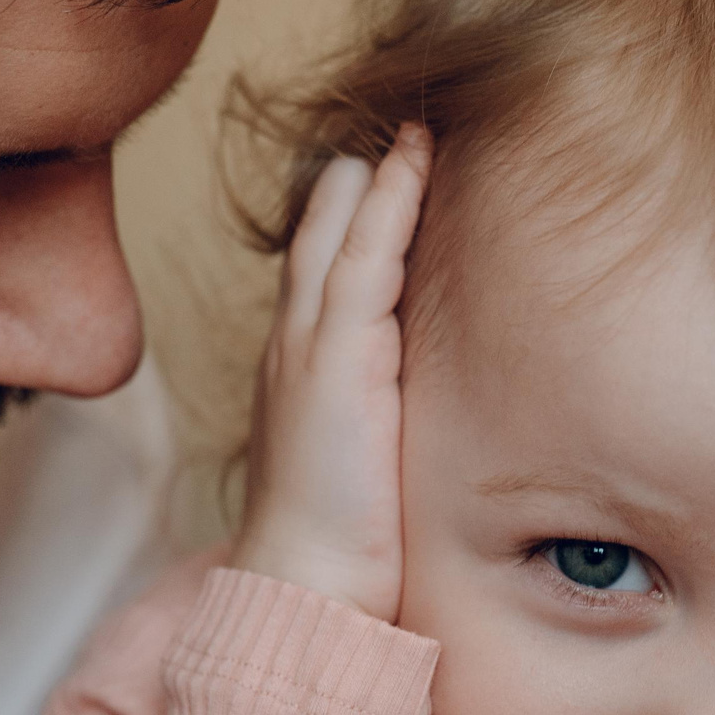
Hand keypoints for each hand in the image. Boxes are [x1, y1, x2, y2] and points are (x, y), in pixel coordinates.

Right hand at [230, 127, 432, 621]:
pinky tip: (410, 167)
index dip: (349, 227)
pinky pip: (363, 260)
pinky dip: (386, 207)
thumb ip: (384, 427)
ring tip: (413, 131)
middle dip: (356, 185)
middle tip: (398, 131)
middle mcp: (294, 348)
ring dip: (378, 179)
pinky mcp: (335, 357)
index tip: (383, 182)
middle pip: (321, 242)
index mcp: (300, 373)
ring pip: (341, 238)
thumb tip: (420, 419)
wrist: (305, 584)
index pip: (323, 278)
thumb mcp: (364, 468)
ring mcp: (309, 347)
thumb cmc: (339, 545)